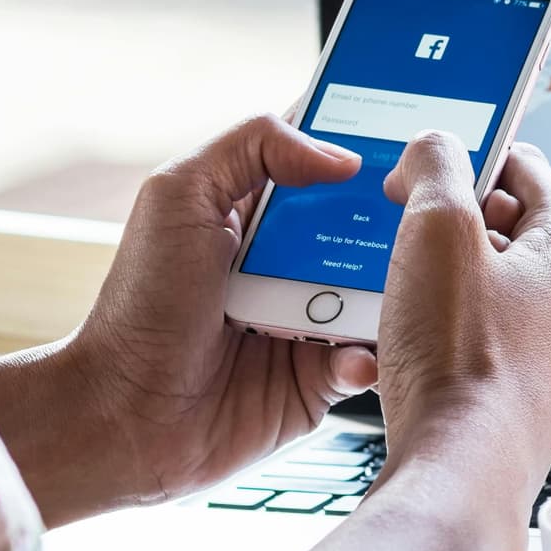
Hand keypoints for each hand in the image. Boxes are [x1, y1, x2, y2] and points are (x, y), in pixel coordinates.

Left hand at [62, 114, 381, 505]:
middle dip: (399, 222)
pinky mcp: (319, 379)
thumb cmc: (140, 303)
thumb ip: (254, 147)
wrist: (126, 411)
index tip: (412, 139)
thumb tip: (342, 157)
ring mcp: (309, 322)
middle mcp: (290, 265)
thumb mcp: (180, 195)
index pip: (324, 167)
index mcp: (259, 215)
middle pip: (369, 230)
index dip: (367, 151)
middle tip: (423, 217)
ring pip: (379, 296)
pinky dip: (368, 355)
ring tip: (399, 290)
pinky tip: (355, 354)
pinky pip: (367, 359)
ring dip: (393, 293)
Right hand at [373, 132, 550, 547]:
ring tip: (397, 293)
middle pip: (511, 232)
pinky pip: (485, 346)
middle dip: (453, 225)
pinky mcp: (526, 403)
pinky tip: (409, 349)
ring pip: (495, 293)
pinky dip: (448, 335)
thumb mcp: (436, 228)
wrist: (460, 474)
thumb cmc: (457, 357)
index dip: (469, 156)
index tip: (425, 168)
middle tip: (402, 233)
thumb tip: (435, 148)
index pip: (526, 168)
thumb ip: (435, 166)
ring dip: (446, 283)